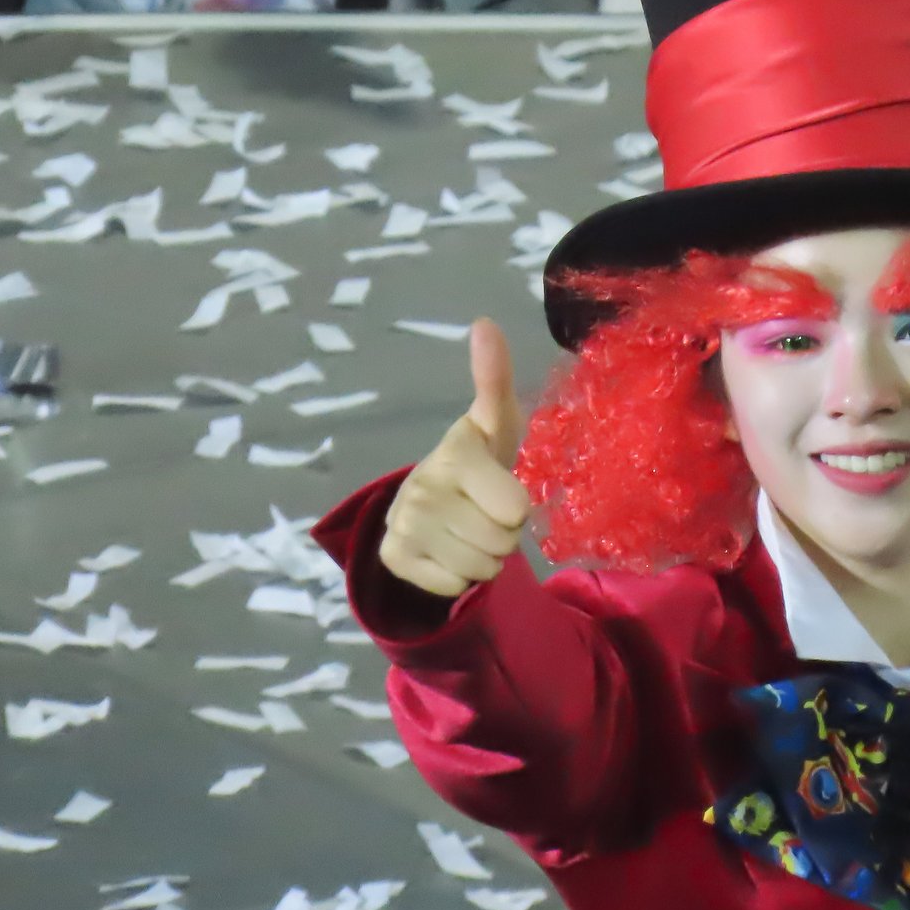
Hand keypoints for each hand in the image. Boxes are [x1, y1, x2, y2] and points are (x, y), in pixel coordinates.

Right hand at [379, 317, 531, 597]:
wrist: (426, 502)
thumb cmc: (475, 461)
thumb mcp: (494, 424)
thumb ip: (494, 378)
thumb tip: (485, 322)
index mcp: (454, 455)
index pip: (515, 510)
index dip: (516, 507)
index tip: (498, 489)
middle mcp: (422, 488)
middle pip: (502, 544)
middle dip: (502, 535)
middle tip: (483, 513)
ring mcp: (403, 526)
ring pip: (479, 569)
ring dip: (483, 557)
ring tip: (467, 530)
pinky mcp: (393, 558)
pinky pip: (452, 586)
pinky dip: (456, 576)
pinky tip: (445, 549)